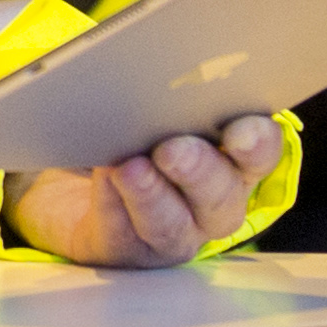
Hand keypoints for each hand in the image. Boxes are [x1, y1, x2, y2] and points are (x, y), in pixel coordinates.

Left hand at [6, 115, 284, 268]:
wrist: (68, 177)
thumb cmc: (122, 134)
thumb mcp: (147, 108)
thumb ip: (163, 97)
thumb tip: (154, 73)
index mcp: (229, 159)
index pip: (258, 152)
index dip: (256, 143)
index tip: (240, 132)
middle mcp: (210, 204)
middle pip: (220, 195)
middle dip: (199, 170)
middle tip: (173, 148)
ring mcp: (171, 235)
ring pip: (172, 225)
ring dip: (152, 194)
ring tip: (130, 167)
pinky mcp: (125, 253)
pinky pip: (122, 236)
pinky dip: (112, 205)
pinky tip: (103, 179)